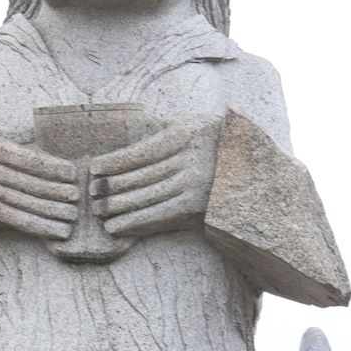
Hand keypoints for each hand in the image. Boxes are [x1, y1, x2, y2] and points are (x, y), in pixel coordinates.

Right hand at [0, 132, 78, 240]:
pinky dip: (37, 226)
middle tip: (77, 196)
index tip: (72, 173)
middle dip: (54, 191)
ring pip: (20, 203)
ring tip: (71, 216)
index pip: (23, 158)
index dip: (49, 167)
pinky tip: (56, 230)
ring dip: (49, 212)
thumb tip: (51, 131)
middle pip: (24, 183)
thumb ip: (19, 133)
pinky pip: (12, 218)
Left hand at [89, 120, 217, 237]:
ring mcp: (193, 185)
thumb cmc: (225, 146)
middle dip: (110, 187)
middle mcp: (189, 159)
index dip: (113, 161)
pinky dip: (134, 223)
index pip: (141, 150)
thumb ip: (174, 126)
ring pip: (145, 197)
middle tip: (90, 193)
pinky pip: (158, 216)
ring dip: (117, 207)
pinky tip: (116, 228)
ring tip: (98, 212)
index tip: (94, 168)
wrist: (260, 176)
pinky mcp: (196, 208)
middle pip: (139, 176)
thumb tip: (141, 123)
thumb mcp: (203, 124)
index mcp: (186, 133)